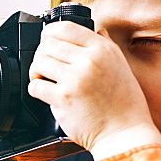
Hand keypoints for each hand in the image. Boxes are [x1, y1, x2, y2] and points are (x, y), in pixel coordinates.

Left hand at [28, 22, 160, 159]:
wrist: (124, 133)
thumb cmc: (125, 105)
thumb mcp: (122, 66)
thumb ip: (107, 46)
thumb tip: (97, 31)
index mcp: (103, 49)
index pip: (65, 27)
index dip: (50, 32)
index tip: (47, 41)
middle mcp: (89, 61)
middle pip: (48, 44)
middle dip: (42, 54)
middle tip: (46, 66)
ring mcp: (76, 79)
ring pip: (39, 62)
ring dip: (36, 71)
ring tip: (45, 78)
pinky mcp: (64, 98)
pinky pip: (36, 85)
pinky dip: (36, 88)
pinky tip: (46, 93)